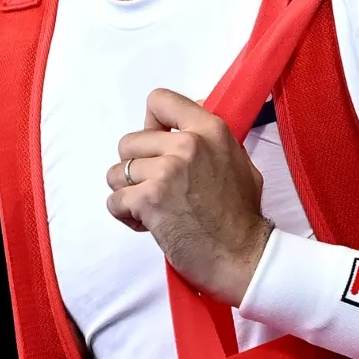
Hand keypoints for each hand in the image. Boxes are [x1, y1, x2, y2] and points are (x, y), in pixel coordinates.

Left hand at [106, 88, 274, 305]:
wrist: (243, 257)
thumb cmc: (241, 216)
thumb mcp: (238, 161)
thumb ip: (210, 137)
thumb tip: (191, 112)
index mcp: (210, 129)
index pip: (160, 100)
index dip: (151, 125)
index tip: (158, 146)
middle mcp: (187, 144)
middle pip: (129, 142)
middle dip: (137, 168)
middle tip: (158, 189)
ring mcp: (166, 171)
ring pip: (117, 173)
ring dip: (129, 193)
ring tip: (154, 209)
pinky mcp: (149, 199)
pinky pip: (114, 201)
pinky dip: (126, 215)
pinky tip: (150, 225)